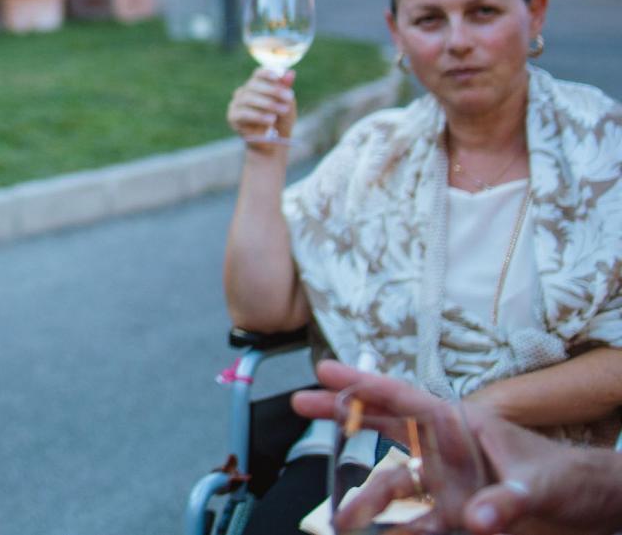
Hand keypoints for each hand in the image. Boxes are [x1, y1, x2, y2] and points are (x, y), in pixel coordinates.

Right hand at [227, 69, 295, 150]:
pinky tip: (271, 120)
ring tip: (283, 110)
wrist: (273, 144)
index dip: (267, 73)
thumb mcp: (288, 105)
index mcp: (257, 86)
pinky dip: (258, 116)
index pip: (258, 74)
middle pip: (253, 84)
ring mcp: (236, 104)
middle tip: (289, 98)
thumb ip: (286, 89)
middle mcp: (244, 92)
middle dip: (273, 90)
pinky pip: (244, 113)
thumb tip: (290, 73)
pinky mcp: (232, 117)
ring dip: (268, 103)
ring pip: (248, 98)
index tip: (278, 77)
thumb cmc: (280, 122)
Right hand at [295, 361, 621, 534]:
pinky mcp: (453, 515)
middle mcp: (445, 449)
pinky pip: (415, 522)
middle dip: (342, 416)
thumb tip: (475, 519)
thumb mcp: (539, 485)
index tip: (323, 370)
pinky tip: (374, 534)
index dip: (363, 383)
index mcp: (460, 424)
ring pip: (392, 484)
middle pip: (383, 427)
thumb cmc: (566, 479)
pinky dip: (395, 530)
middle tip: (300, 405)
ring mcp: (446, 483)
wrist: (588, 509)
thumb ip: (505, 500)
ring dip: (365, 500)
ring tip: (340, 520)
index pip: (403, 398)